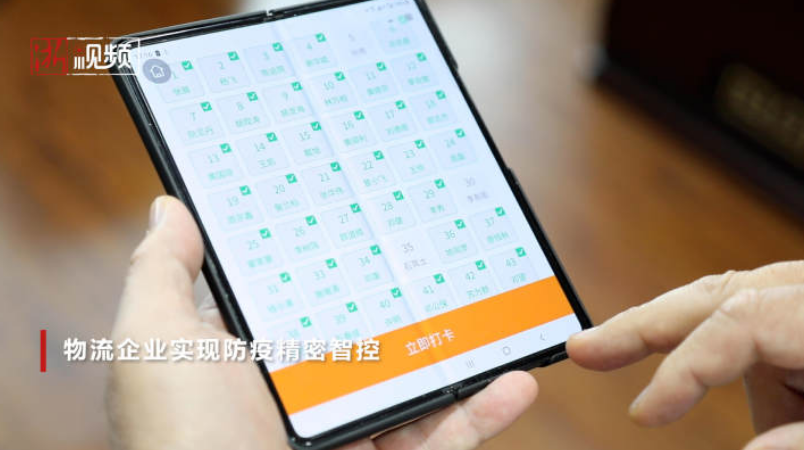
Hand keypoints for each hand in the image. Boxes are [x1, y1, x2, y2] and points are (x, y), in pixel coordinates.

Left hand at [107, 196, 537, 449]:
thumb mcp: (156, 345)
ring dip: (460, 352)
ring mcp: (346, 433)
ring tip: (496, 313)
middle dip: (405, 295)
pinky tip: (516, 381)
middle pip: (367, 332)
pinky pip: (444, 440)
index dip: (324, 251)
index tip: (359, 208)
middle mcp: (299, 392)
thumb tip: (171, 208)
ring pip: (414, 384)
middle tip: (445, 250)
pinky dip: (483, 413)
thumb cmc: (180, 437)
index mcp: (249, 356)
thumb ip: (162, 276)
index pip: (294, 290)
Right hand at [567, 260, 803, 449]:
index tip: (642, 415)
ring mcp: (800, 302)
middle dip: (640, 324)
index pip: (735, 319)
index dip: (680, 367)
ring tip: (653, 379)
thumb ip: (802, 438)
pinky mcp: (799, 319)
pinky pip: (751, 328)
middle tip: (582, 348)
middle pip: (712, 294)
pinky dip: (725, 360)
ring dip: (682, 346)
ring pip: (727, 307)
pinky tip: (741, 402)